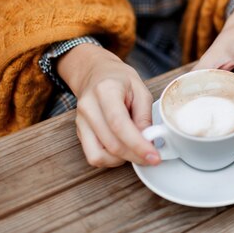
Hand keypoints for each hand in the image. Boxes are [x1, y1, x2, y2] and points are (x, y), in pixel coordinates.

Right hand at [57, 44, 159, 167]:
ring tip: (136, 150)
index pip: (119, 124)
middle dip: (135, 156)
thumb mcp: (141, 90)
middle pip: (111, 143)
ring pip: (99, 155)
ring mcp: (81, 121)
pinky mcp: (79, 132)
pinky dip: (110, 159)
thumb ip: (145, 116)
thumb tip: (148, 141)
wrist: (96, 73)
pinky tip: (123, 150)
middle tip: (152, 157)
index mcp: (105, 90)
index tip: (154, 157)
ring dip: (122, 159)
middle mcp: (88, 107)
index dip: (138, 144)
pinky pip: (93, 155)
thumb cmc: (121, 80)